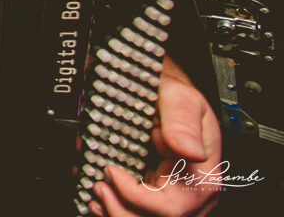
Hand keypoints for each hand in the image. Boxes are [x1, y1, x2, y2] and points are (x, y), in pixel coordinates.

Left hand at [90, 57, 221, 216]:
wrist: (165, 94)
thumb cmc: (175, 97)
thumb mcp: (180, 98)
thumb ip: (182, 123)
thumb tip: (190, 151)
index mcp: (202, 176)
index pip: (172, 207)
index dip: (137, 196)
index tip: (112, 172)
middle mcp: (191, 194)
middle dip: (120, 209)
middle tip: (99, 186)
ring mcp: (173, 198)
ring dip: (114, 212)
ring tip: (97, 192)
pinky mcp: (155, 197)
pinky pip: (136, 214)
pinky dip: (112, 209)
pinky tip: (98, 200)